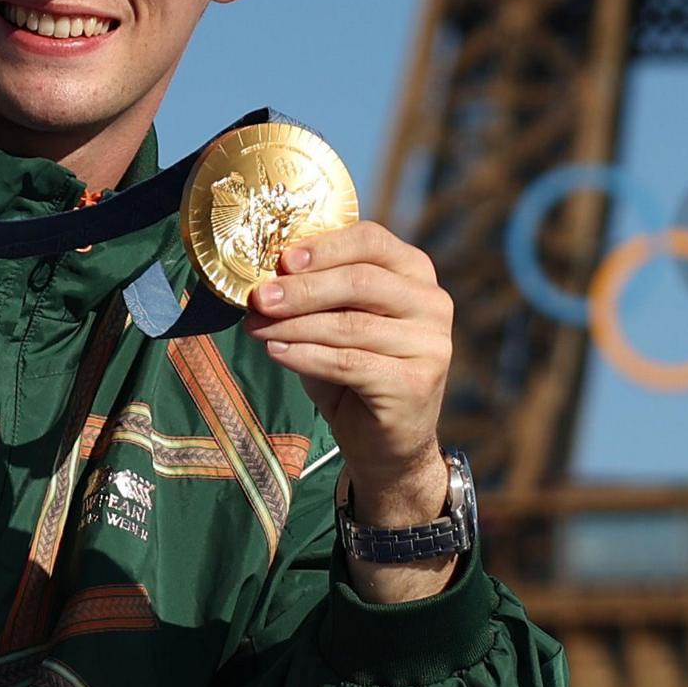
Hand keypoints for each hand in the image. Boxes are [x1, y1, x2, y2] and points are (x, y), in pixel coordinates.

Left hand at [245, 222, 457, 592]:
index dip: (323, 246)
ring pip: (350, 324)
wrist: (387, 445)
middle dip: (301, 289)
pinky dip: (306, 356)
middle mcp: (431, 302)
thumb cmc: (356, 375)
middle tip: (258, 297)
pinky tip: (276, 352)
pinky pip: (350, 362)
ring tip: (256, 327)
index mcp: (414, 273)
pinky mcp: (416, 382)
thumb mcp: (335, 325)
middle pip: (360, 281)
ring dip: (294, 325)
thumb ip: (314, 299)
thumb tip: (263, 284)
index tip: (280, 259)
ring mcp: (431, 343)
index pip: (371, 240)